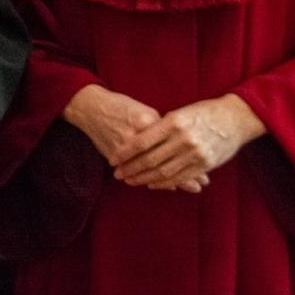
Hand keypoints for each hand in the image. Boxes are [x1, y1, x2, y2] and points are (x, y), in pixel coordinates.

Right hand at [64, 85, 208, 192]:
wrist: (91, 106)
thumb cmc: (121, 106)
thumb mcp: (144, 111)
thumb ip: (161, 127)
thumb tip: (181, 144)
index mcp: (151, 121)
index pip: (175, 145)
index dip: (190, 159)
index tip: (203, 172)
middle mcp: (140, 134)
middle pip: (166, 160)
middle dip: (184, 175)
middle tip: (198, 186)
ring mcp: (126, 146)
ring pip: (151, 168)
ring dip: (168, 180)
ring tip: (182, 188)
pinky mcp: (115, 153)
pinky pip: (137, 170)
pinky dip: (147, 178)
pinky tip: (157, 184)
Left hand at [111, 94, 265, 189]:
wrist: (236, 118)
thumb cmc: (204, 112)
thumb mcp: (180, 113)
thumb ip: (161, 126)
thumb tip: (138, 139)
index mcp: (174, 122)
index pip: (142, 140)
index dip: (125, 152)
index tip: (113, 158)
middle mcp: (184, 138)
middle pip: (150, 159)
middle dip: (131, 168)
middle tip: (117, 174)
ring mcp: (195, 153)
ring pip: (163, 171)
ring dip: (144, 178)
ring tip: (130, 181)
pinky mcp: (205, 164)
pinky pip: (180, 177)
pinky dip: (164, 183)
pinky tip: (151, 183)